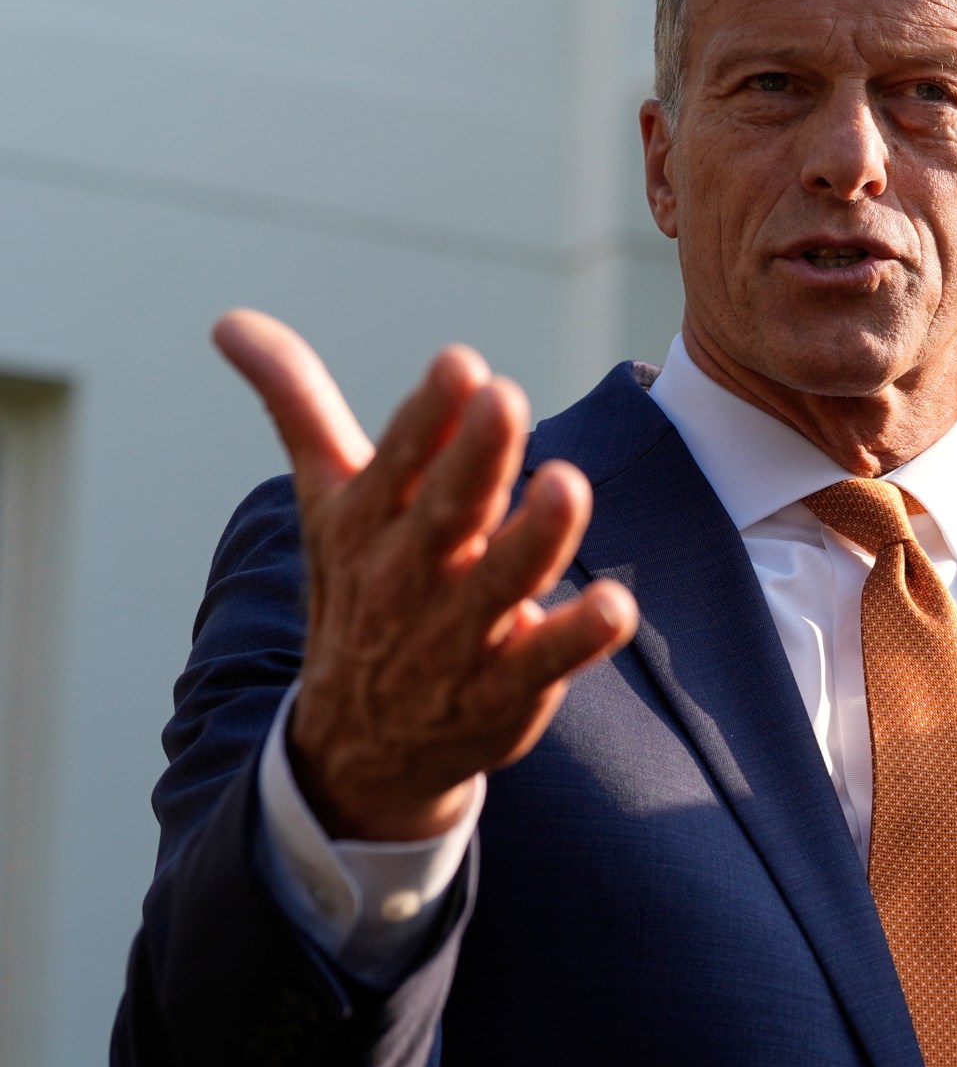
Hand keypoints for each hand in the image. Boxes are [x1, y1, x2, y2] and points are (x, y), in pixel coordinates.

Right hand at [214, 310, 637, 841]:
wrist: (355, 745)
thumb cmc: (358, 587)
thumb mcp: (327, 500)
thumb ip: (299, 407)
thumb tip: (230, 321)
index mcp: (369, 524)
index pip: (397, 462)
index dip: (426, 416)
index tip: (460, 364)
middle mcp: (409, 577)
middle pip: (446, 513)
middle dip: (475, 458)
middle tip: (506, 398)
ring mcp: (457, 637)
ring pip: (500, 583)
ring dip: (535, 538)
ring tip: (569, 485)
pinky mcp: (503, 691)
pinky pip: (543, 662)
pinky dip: (577, 637)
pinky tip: (615, 606)